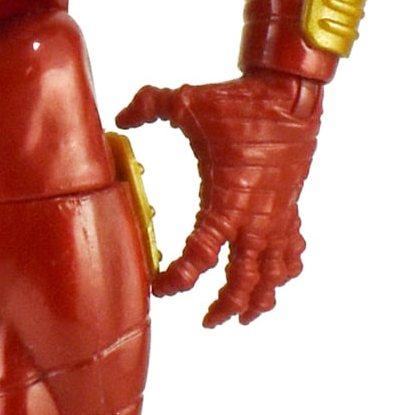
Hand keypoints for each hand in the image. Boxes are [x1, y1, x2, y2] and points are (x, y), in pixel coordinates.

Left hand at [116, 74, 323, 328]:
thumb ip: (149, 105)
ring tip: (244, 316)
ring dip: (260, 298)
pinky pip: (292, 249)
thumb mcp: (187, 101)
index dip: (179, 278)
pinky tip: (275, 279)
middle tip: (208, 321)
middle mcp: (255, 216)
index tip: (163, 287)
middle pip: (243, 278)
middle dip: (225, 304)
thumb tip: (122, 116)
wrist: (290, 93)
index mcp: (227, 199)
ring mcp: (277, 214)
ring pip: (273, 272)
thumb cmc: (240, 100)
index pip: (200, 255)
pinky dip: (285, 269)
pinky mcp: (291, 206)